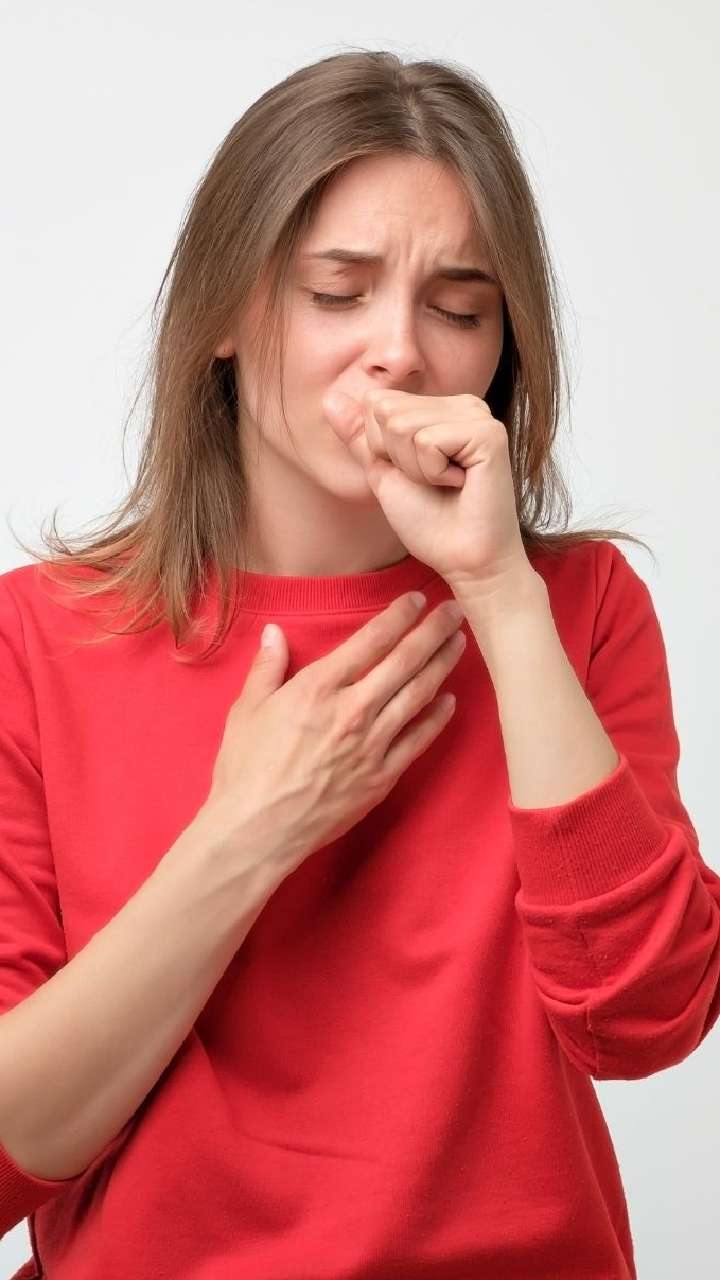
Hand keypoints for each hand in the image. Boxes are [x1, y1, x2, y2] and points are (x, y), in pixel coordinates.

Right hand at [201, 592, 466, 878]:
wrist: (257, 830)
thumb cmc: (245, 770)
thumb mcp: (246, 710)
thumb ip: (267, 668)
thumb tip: (275, 632)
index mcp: (318, 688)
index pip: (370, 641)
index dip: (398, 616)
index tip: (416, 600)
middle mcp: (352, 710)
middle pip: (404, 662)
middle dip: (432, 632)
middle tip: (455, 611)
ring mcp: (371, 745)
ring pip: (418, 696)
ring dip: (442, 666)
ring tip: (459, 644)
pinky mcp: (381, 776)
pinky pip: (417, 741)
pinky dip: (436, 718)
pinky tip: (450, 701)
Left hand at [322, 387, 538, 599]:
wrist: (464, 561)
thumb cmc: (430, 523)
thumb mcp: (383, 473)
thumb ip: (360, 435)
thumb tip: (329, 398)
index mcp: (441, 408)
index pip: (377, 402)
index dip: (382, 449)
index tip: (417, 476)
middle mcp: (463, 404)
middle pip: (387, 410)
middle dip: (397, 457)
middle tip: (433, 483)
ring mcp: (478, 415)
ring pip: (403, 425)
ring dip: (415, 469)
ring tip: (446, 485)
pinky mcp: (488, 433)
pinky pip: (427, 441)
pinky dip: (432, 473)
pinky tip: (460, 484)